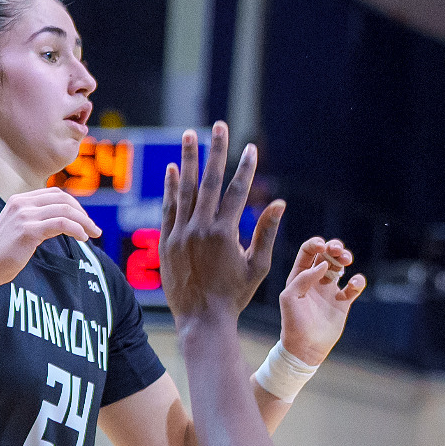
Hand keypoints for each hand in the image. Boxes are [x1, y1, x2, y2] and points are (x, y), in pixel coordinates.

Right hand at [0, 187, 101, 287]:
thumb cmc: (4, 253)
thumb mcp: (19, 227)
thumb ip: (37, 218)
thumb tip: (65, 219)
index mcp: (19, 200)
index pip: (55, 194)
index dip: (74, 205)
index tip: (84, 219)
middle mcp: (21, 203)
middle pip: (63, 199)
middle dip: (82, 213)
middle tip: (93, 228)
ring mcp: (24, 216)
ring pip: (66, 211)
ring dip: (84, 223)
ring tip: (92, 234)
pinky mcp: (28, 230)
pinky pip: (63, 225)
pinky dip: (77, 230)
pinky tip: (83, 238)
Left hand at [160, 122, 284, 325]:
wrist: (201, 319)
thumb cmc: (235, 295)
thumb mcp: (258, 265)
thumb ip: (266, 232)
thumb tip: (278, 203)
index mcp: (225, 233)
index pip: (237, 191)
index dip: (245, 167)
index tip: (250, 147)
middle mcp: (200, 228)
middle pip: (210, 181)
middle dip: (216, 151)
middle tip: (219, 126)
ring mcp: (180, 233)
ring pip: (185, 189)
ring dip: (189, 159)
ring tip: (190, 134)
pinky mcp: (166, 241)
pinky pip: (168, 207)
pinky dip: (171, 187)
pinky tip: (173, 168)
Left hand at [278, 237, 365, 363]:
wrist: (306, 347)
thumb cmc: (293, 322)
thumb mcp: (289, 297)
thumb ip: (303, 278)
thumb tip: (322, 265)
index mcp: (300, 275)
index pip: (308, 252)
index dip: (316, 244)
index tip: (323, 247)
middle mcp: (315, 279)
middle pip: (327, 254)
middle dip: (334, 247)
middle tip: (338, 251)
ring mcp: (330, 289)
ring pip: (341, 265)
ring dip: (346, 257)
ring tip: (347, 260)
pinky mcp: (343, 301)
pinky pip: (354, 285)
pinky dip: (358, 280)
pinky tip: (354, 284)